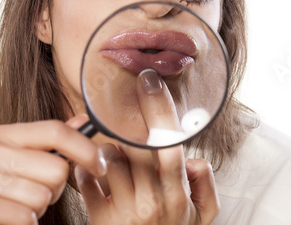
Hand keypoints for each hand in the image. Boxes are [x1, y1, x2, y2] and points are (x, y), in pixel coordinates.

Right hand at [0, 115, 106, 224]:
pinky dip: (27, 224)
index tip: (100, 166)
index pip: (56, 131)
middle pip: (56, 168)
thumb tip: (83, 120)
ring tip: (20, 205)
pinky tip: (11, 219)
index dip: (86, 149)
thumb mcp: (24, 160)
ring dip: (39, 208)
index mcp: (4, 134)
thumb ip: (53, 141)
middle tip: (37, 193)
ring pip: (42, 195)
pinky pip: (26, 217)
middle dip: (55, 188)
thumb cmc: (0, 190)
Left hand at [75, 69, 219, 224]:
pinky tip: (94, 175)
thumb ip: (205, 186)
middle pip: (133, 145)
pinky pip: (85, 179)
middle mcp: (151, 200)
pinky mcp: (99, 219)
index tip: (149, 81)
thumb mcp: (202, 217)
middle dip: (124, 126)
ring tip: (111, 154)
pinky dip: (86, 170)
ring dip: (105, 148)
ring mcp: (123, 211)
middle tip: (120, 117)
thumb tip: (194, 160)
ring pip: (106, 157)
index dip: (159, 109)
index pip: (169, 143)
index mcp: (177, 194)